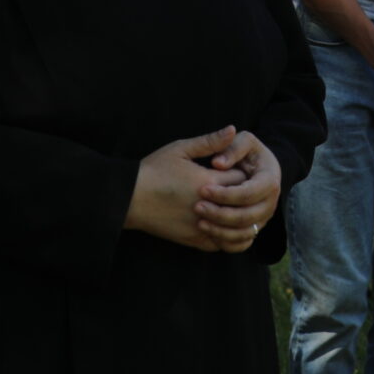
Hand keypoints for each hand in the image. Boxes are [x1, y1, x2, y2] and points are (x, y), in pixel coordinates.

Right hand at [128, 127, 245, 250]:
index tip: (241, 170)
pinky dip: (228, 236)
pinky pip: (220, 244)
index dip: (246, 174)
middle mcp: (209, 207)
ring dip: (240, 218)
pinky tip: (227, 226)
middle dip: (246, 197)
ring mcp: (201, 227)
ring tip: (240, 207)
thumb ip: (209, 141)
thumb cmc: (152, 170)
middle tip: (245, 189)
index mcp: (209, 183)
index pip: (244, 180)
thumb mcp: (180, 150)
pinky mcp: (192, 240)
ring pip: (236, 229)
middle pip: (244, 205)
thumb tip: (233, 129)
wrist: (127, 198)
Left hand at [192, 130, 282, 252]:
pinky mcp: (254, 228)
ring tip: (199, 221)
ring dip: (220, 231)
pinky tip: (207, 232)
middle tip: (197, 207)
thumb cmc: (244, 152)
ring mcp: (264, 217)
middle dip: (220, 214)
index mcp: (270, 179)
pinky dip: (225, 242)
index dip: (225, 194)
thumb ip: (231, 147)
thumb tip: (217, 163)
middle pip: (247, 216)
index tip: (202, 189)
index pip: (249, 193)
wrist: (253, 167)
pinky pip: (241, 243)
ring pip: (244, 233)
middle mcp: (271, 201)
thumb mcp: (242, 141)